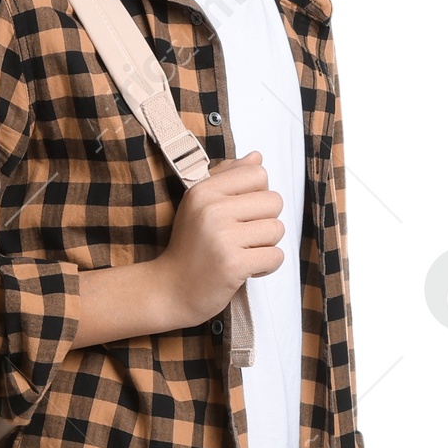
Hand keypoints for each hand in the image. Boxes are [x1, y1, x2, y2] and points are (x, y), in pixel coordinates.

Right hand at [157, 153, 283, 324]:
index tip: (240, 214)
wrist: (170, 290)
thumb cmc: (190, 246)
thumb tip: (257, 157)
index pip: (258, 174)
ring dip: (266, 246)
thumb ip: (228, 177)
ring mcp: (222, 237)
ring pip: (277, 229)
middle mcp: (212, 209)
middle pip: (274, 201)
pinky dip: (266, 267)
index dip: (257, 195)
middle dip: (265, 221)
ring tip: (243, 253)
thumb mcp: (200, 204)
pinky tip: (246, 270)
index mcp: (204, 190)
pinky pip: (275, 256)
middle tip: (243, 237)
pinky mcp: (233, 264)